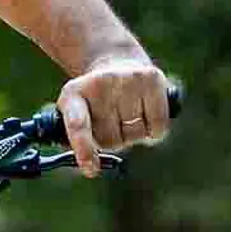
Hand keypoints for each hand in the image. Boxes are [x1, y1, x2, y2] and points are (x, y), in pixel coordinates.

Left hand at [56, 52, 171, 176]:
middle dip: (112, 141)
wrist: (117, 62)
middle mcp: (100, 83)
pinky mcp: (152, 79)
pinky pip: (157, 127)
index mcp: (73, 94)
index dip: (84, 149)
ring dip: (132, 136)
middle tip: (112, 123)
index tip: (91, 169)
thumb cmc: (93, 99)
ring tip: (127, 116)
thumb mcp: (73, 110)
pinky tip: (146, 118)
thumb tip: (92, 167)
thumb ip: (76, 137)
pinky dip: (153, 132)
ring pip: (134, 136)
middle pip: (111, 140)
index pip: (78, 125)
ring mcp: (128, 79)